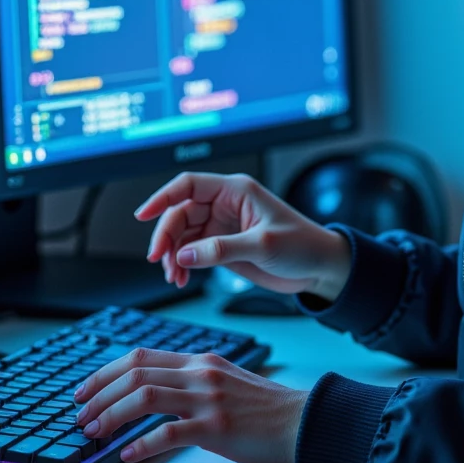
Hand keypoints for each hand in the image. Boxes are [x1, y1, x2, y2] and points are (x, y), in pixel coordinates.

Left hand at [74, 345, 308, 462]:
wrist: (306, 423)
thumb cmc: (267, 411)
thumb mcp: (226, 383)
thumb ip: (192, 384)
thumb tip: (154, 398)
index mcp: (201, 361)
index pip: (140, 356)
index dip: (105, 372)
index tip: (84, 391)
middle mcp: (200, 374)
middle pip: (134, 372)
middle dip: (99, 394)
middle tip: (80, 416)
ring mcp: (209, 399)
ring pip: (144, 396)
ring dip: (111, 415)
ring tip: (94, 433)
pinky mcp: (217, 428)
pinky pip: (168, 433)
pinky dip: (141, 444)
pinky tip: (127, 455)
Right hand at [134, 171, 351, 299]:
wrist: (320, 268)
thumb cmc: (302, 245)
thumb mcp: (263, 245)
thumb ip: (222, 249)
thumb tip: (185, 255)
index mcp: (235, 190)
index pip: (189, 185)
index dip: (162, 197)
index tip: (142, 215)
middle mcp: (225, 205)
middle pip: (180, 212)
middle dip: (166, 236)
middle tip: (160, 260)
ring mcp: (222, 226)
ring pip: (182, 234)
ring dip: (173, 254)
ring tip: (175, 277)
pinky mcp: (222, 246)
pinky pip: (192, 251)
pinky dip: (183, 264)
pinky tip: (182, 278)